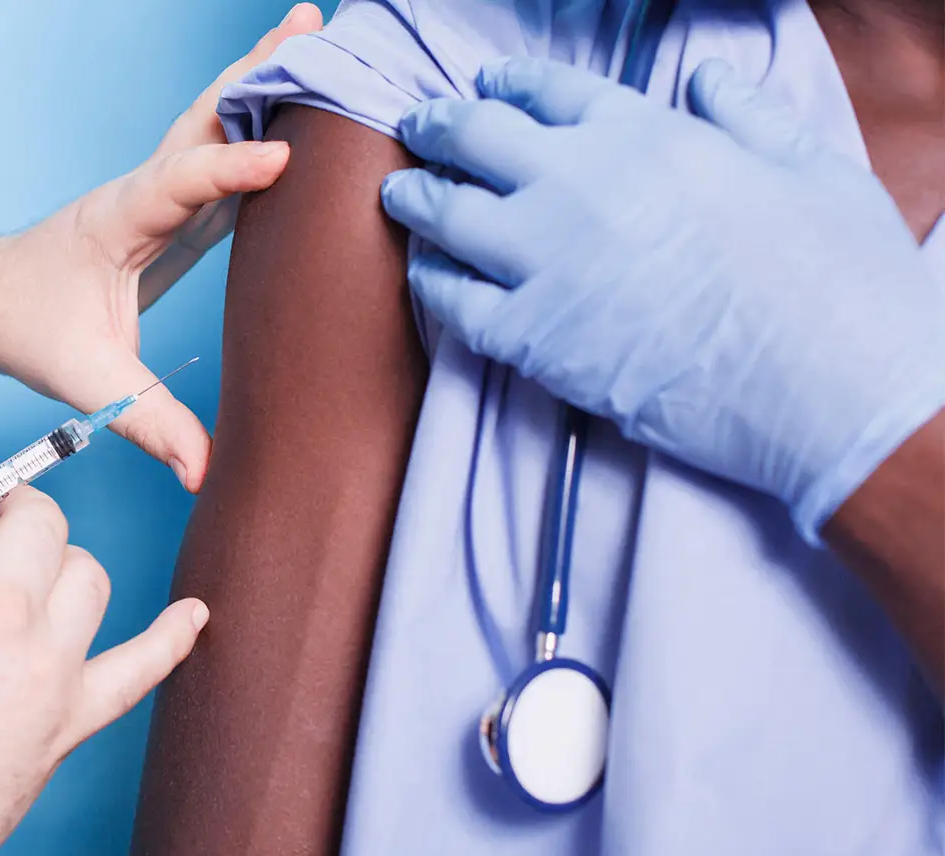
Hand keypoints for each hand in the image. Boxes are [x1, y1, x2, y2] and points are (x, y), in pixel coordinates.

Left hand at [0, 4, 323, 491]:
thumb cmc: (28, 328)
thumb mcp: (86, 380)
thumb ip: (146, 420)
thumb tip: (204, 471)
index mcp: (120, 220)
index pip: (178, 183)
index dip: (227, 169)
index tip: (281, 156)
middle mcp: (143, 190)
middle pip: (205, 119)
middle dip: (257, 74)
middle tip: (313, 29)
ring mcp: (159, 189)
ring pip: (214, 119)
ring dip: (262, 76)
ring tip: (317, 30)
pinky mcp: (173, 203)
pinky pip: (222, 147)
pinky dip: (261, 115)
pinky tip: (301, 97)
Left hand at [380, 56, 944, 541]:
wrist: (834, 393)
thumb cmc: (839, 282)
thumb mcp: (811, 169)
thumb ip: (747, 116)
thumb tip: (707, 78)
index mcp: (649, 136)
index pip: (551, 92)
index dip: (509, 85)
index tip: (487, 87)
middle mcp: (582, 187)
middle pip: (477, 139)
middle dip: (439, 127)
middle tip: (419, 127)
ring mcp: (547, 263)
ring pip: (447, 214)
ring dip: (416, 197)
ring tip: (401, 193)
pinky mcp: (532, 339)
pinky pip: (452, 301)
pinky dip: (430, 280)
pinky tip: (425, 272)